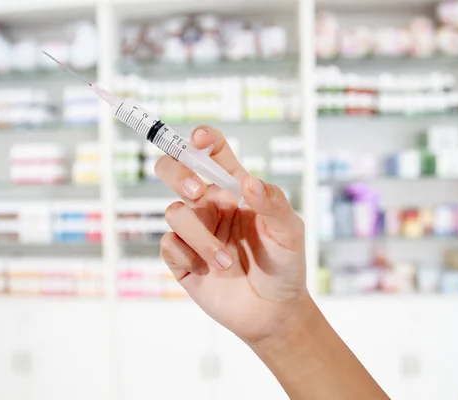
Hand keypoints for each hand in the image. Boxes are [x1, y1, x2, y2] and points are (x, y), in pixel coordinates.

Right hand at [156, 126, 312, 344]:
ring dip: (200, 238)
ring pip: (174, 213)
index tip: (199, 140)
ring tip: (226, 262)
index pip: (212, 153)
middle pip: (174, 170)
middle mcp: (209, 204)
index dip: (202, 139)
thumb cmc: (285, 264)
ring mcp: (193, 231)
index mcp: (233, 189)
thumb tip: (248, 183)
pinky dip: (188, 256)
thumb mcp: (289, 232)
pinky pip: (168, 245)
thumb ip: (273, 203)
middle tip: (195, 192)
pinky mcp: (181, 258)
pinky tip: (207, 272)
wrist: (274, 312)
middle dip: (177, 173)